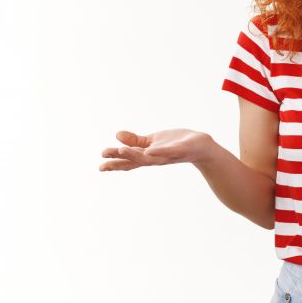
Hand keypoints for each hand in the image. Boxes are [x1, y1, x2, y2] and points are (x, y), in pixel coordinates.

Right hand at [100, 129, 214, 170]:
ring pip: (148, 158)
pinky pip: (168, 151)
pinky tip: (149, 150)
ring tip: (120, 150)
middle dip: (119, 161)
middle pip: (135, 162)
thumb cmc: (176, 144)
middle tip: (104, 161)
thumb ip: (136, 140)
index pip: (129, 162)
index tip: (100, 167)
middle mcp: (155, 158)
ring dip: (134, 155)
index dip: (115, 164)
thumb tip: (117, 135)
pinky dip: (158, 152)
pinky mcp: (179, 149)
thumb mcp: (153, 140)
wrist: (201, 147)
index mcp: (148, 155)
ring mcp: (167, 155)